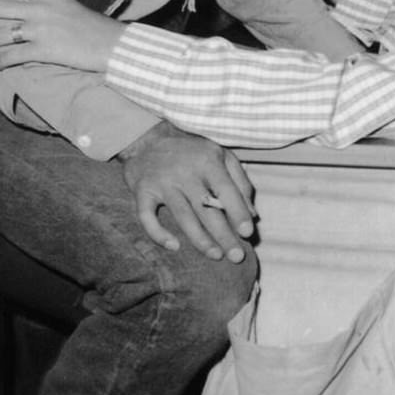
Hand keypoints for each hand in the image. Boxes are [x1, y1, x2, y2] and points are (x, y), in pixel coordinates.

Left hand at [0, 0, 121, 71]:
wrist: (113, 45)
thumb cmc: (95, 27)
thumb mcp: (70, 7)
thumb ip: (49, 8)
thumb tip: (29, 14)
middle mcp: (41, 9)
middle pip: (0, 8)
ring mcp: (41, 30)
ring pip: (2, 34)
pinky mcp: (44, 50)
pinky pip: (14, 56)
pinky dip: (2, 61)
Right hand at [117, 122, 255, 261]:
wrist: (147, 138)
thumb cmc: (192, 150)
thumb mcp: (221, 155)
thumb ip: (240, 182)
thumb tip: (252, 214)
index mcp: (207, 162)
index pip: (226, 191)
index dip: (238, 212)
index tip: (248, 233)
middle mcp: (185, 173)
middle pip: (207, 209)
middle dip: (223, 235)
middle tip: (237, 257)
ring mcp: (163, 183)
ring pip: (183, 217)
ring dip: (200, 240)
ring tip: (216, 256)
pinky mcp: (142, 191)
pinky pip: (147, 217)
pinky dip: (158, 234)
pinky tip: (174, 246)